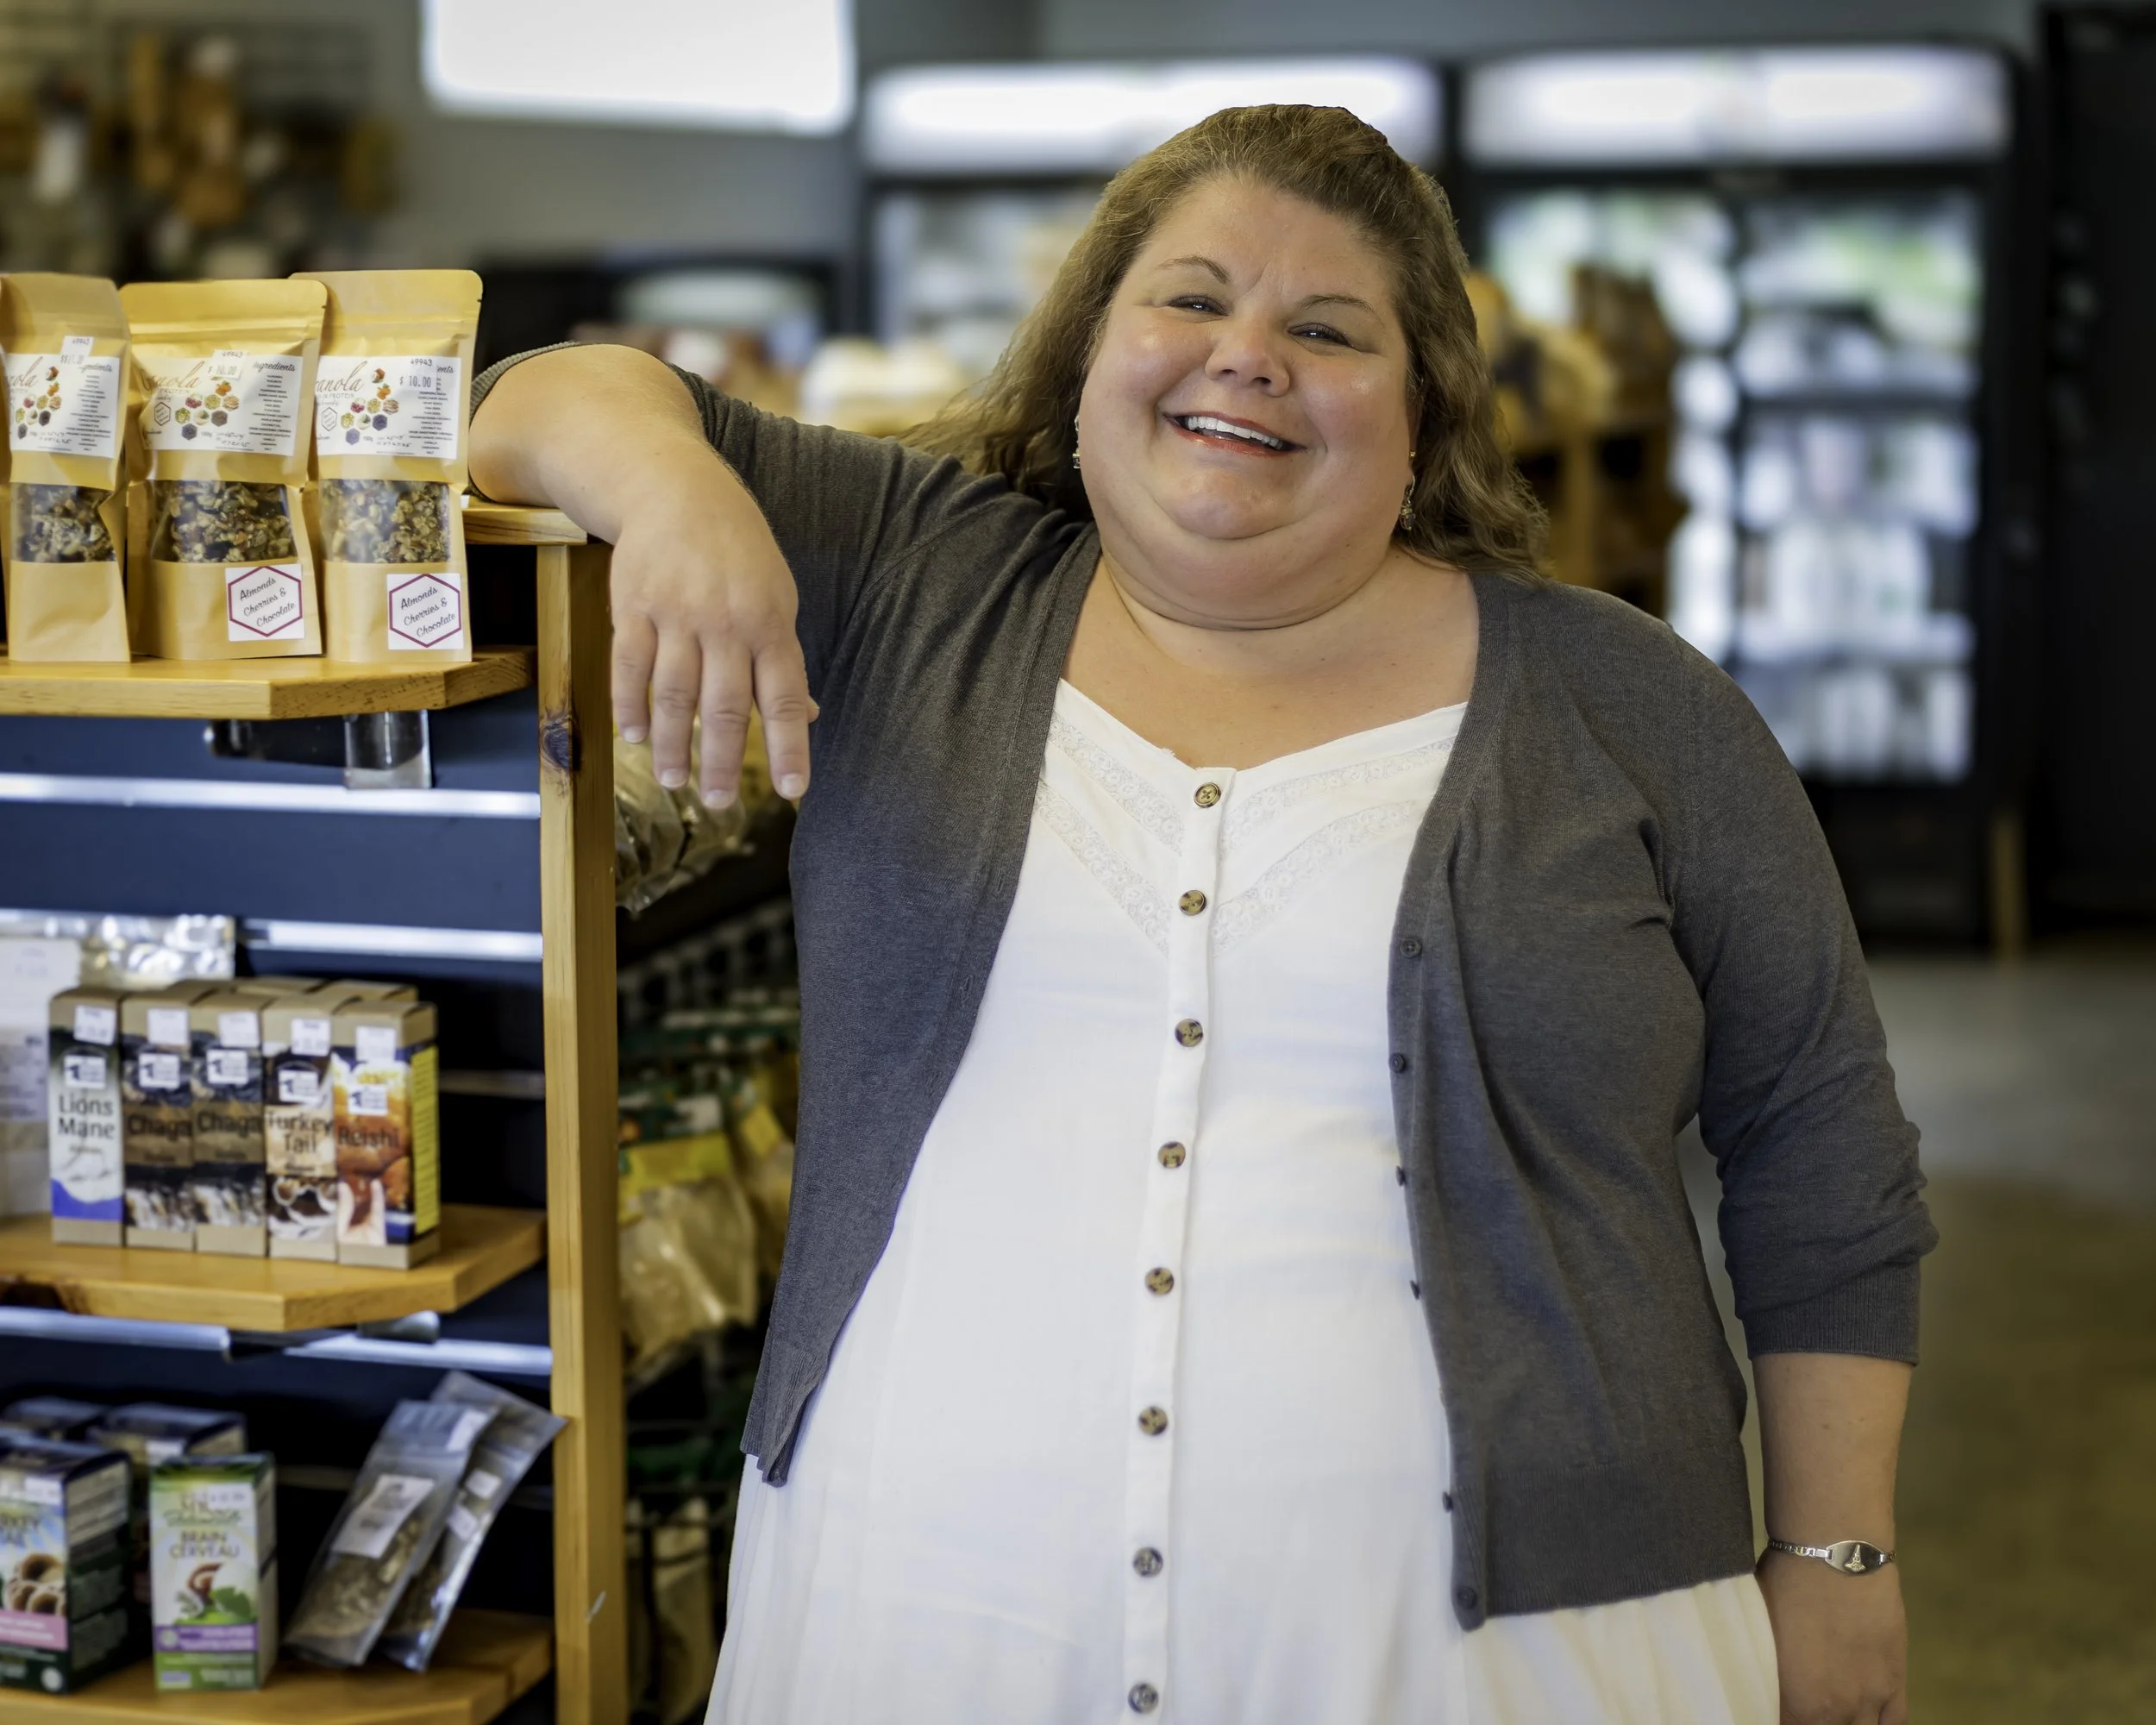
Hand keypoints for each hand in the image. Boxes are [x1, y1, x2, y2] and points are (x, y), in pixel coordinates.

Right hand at [608, 474, 814, 809]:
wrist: (674, 488)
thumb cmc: (737, 552)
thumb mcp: (777, 595)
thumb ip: (782, 660)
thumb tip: (804, 716)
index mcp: (771, 623)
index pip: (785, 697)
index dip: (791, 747)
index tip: (795, 792)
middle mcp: (726, 623)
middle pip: (726, 707)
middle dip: (725, 763)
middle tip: (720, 804)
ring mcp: (676, 614)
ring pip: (675, 695)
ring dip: (674, 745)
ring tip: (674, 782)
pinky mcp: (633, 606)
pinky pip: (630, 667)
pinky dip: (631, 705)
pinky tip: (636, 737)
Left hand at [1757, 1548, 1907, 1723]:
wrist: (1836, 1555)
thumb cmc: (1785, 1585)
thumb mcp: (1761, 1631)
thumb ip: (1767, 1671)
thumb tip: (1763, 1682)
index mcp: (1798, 1702)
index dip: (1780, 1717)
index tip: (1775, 1707)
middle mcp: (1837, 1711)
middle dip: (1810, 1721)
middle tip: (1803, 1703)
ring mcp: (1871, 1698)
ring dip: (1846, 1724)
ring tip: (1832, 1709)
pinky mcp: (1896, 1680)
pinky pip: (1895, 1723)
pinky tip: (1866, 1717)